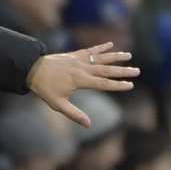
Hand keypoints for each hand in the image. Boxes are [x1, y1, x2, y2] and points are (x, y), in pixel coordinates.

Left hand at [25, 42, 139, 127]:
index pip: (103, 84)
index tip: (130, 85)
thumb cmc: (45, 89)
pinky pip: (91, 50)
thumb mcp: (58, 105)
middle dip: (122, 71)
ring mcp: (79, 60)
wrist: (33, 69)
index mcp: (80, 80)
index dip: (118, 85)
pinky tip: (111, 44)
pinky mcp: (75, 54)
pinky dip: (101, 47)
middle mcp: (82, 68)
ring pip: (101, 58)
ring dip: (116, 56)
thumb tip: (89, 125)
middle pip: (106, 70)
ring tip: (129, 56)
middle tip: (137, 71)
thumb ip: (74, 114)